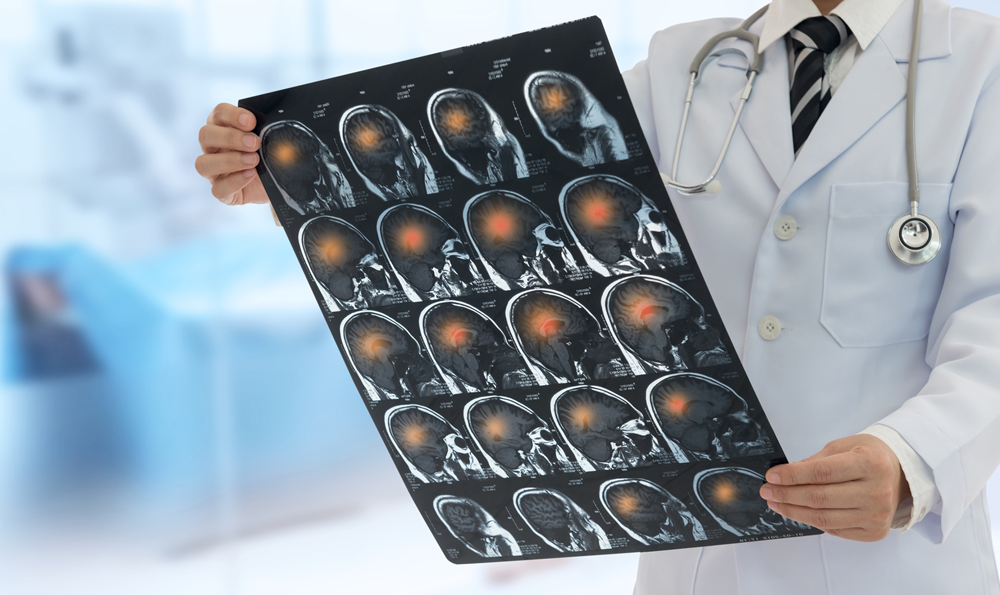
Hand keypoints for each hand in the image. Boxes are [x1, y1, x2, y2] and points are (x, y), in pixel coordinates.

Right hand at [195, 103, 268, 205]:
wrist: (282, 184)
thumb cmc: (272, 157)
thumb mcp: (272, 141)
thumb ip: (268, 130)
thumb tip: (274, 124)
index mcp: (223, 129)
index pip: (218, 114)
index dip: (231, 115)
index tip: (251, 121)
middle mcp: (213, 148)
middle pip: (205, 135)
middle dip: (230, 137)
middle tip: (254, 143)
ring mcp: (214, 171)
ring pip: (203, 164)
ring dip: (229, 161)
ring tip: (253, 160)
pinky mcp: (221, 192)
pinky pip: (218, 189)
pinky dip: (234, 181)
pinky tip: (250, 175)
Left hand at [759, 434, 910, 541]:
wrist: (901, 473)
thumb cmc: (869, 455)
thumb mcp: (842, 447)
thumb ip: (814, 462)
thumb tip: (784, 476)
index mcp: (870, 464)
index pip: (821, 473)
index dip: (792, 476)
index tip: (772, 476)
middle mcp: (877, 492)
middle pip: (820, 498)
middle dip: (787, 495)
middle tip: (768, 491)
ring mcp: (877, 515)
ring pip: (824, 518)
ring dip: (794, 511)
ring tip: (776, 503)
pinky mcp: (874, 532)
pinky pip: (834, 530)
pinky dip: (812, 521)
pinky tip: (798, 512)